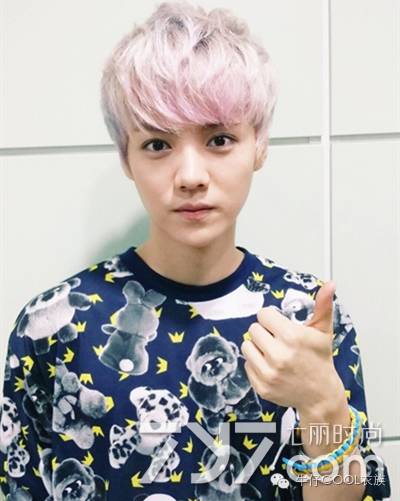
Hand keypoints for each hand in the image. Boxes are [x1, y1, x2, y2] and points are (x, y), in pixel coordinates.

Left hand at [240, 281, 345, 413]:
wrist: (321, 395)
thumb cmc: (320, 360)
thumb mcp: (323, 331)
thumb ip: (323, 305)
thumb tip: (329, 284)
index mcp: (292, 337)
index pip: (263, 315)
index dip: (271, 319)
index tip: (280, 326)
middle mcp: (278, 355)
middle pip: (253, 329)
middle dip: (264, 332)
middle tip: (278, 340)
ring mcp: (268, 373)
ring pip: (247, 346)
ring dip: (257, 347)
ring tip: (272, 352)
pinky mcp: (261, 386)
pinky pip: (247, 365)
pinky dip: (256, 364)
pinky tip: (271, 366)